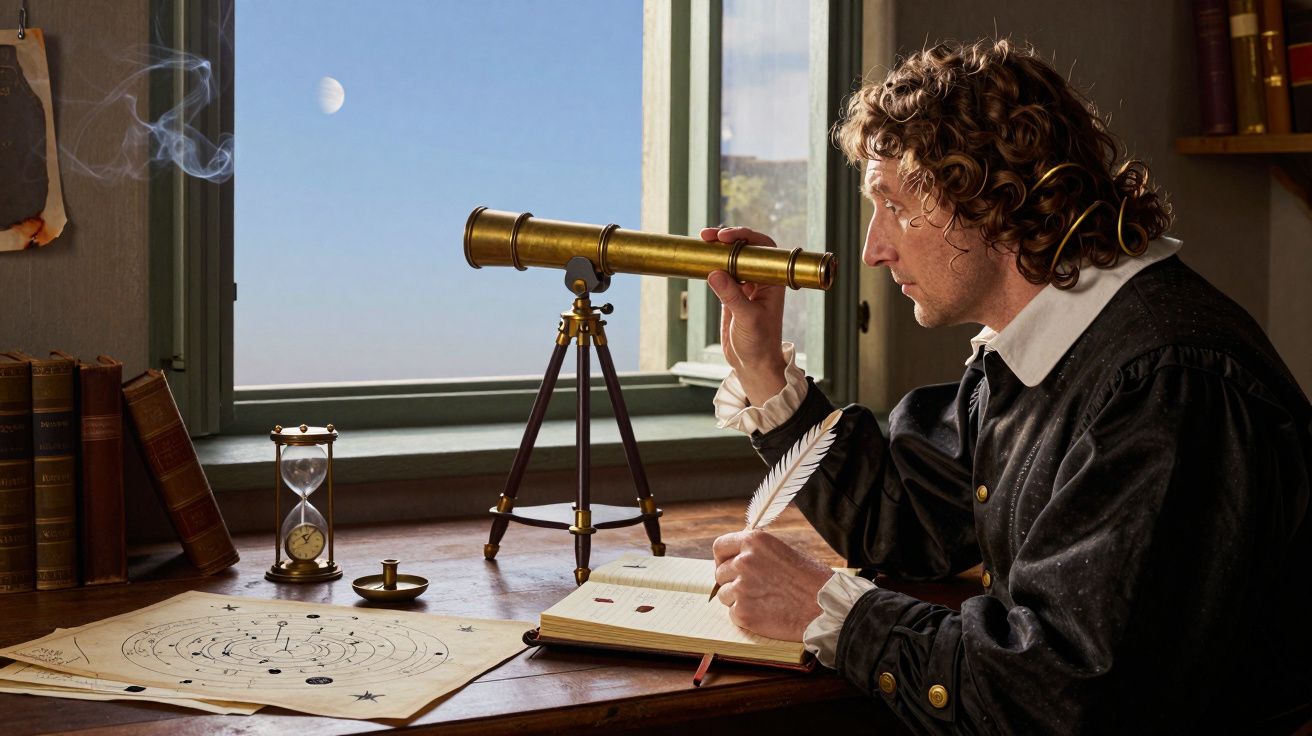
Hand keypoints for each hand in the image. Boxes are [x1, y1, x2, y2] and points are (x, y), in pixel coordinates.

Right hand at [700, 226, 787, 405]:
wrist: (753, 364)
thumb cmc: (760, 343)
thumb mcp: (747, 319)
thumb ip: (732, 296)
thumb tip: (714, 273)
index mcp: (772, 280)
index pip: (761, 248)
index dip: (745, 237)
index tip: (726, 237)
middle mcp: (760, 279)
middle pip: (744, 248)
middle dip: (727, 238)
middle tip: (708, 236)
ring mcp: (744, 285)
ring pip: (731, 258)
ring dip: (717, 249)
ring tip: (701, 242)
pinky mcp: (730, 294)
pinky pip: (720, 272)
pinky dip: (710, 264)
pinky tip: (700, 260)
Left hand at [711, 530, 832, 641]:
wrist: (827, 607)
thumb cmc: (813, 579)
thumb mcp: (784, 552)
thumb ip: (758, 554)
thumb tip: (739, 558)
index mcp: (755, 541)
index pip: (720, 547)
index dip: (722, 558)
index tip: (728, 567)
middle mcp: (744, 561)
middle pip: (720, 573)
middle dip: (732, 581)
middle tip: (752, 590)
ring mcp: (741, 588)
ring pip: (724, 595)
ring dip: (738, 600)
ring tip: (763, 602)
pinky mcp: (743, 613)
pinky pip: (733, 614)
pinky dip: (745, 616)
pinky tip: (766, 614)